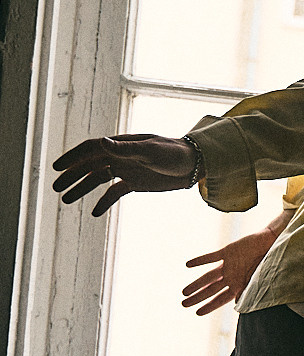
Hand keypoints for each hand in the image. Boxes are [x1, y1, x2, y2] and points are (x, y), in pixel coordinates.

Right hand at [52, 134, 197, 215]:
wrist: (195, 164)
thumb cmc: (174, 153)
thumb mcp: (151, 151)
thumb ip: (126, 149)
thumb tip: (102, 142)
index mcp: (121, 144)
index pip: (90, 149)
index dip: (72, 157)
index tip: (57, 168)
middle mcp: (120, 155)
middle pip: (90, 165)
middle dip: (72, 176)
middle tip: (55, 188)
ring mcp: (127, 169)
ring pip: (98, 179)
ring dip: (82, 188)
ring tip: (66, 200)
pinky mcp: (135, 182)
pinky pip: (114, 192)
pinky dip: (104, 201)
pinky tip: (94, 212)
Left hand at [182, 227, 277, 315]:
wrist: (271, 243)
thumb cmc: (268, 263)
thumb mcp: (260, 281)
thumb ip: (249, 292)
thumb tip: (240, 305)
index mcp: (238, 286)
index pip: (221, 299)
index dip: (209, 306)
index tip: (197, 313)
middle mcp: (231, 277)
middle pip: (210, 290)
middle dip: (197, 297)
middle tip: (183, 304)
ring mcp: (228, 265)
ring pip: (208, 277)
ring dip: (196, 284)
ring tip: (184, 291)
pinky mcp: (227, 251)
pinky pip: (211, 257)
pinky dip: (200, 260)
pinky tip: (188, 265)